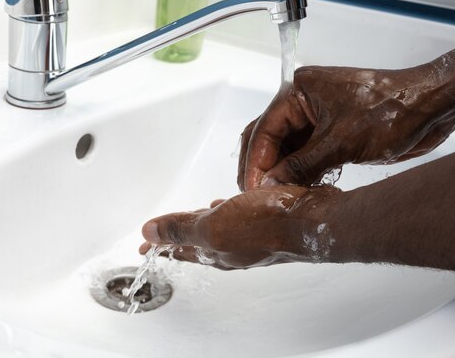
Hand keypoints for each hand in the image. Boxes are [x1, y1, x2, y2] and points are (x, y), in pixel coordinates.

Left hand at [139, 185, 342, 269]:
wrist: (311, 221)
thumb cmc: (267, 224)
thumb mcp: (213, 225)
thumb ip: (181, 229)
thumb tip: (150, 234)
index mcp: (215, 250)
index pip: (178, 250)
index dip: (158, 247)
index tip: (143, 249)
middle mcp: (232, 248)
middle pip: (196, 243)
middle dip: (177, 238)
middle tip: (162, 237)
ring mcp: (250, 238)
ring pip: (217, 231)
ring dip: (201, 225)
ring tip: (192, 218)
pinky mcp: (267, 224)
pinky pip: (238, 220)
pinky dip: (227, 213)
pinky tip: (231, 205)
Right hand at [238, 63, 454, 189]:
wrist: (433, 108)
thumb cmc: (391, 111)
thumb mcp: (340, 142)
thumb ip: (301, 165)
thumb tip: (270, 185)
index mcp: (298, 91)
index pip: (264, 129)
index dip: (256, 162)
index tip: (252, 189)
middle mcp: (303, 103)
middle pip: (270, 138)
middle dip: (263, 168)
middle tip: (257, 197)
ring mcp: (318, 119)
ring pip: (288, 150)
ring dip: (282, 173)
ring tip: (276, 199)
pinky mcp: (333, 135)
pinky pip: (306, 156)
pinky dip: (301, 174)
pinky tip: (298, 192)